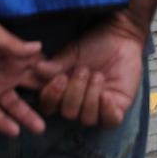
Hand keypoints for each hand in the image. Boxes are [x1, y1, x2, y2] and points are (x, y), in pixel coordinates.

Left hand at [0, 11, 65, 136]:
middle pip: (31, 89)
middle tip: (63, 108)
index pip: (38, 68)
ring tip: (40, 128)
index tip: (70, 84)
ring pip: (14, 105)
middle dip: (46, 97)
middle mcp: (7, 74)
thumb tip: (40, 48)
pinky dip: (2, 123)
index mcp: (14, 57)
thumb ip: (14, 45)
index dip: (52, 75)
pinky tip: (14, 131)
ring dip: (26, 116)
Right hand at [38, 11, 145, 128]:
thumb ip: (56, 65)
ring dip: (90, 95)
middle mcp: (78, 104)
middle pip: (68, 113)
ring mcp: (98, 108)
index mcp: (63, 92)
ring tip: (97, 75)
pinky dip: (107, 110)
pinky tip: (106, 95)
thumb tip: (36, 69)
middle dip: (75, 92)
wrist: (120, 36)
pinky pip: (110, 121)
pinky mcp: (118, 108)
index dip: (52, 96)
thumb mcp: (72, 53)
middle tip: (83, 69)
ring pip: (87, 118)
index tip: (60, 78)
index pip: (49, 106)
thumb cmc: (94, 44)